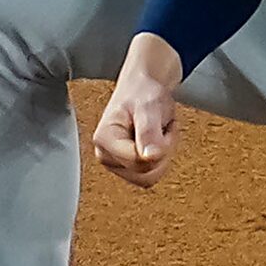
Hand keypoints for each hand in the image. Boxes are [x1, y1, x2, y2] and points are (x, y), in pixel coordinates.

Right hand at [92, 33, 186, 188]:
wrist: (143, 88)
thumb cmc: (142, 93)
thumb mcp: (148, 107)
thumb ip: (148, 132)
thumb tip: (149, 157)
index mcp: (103, 139)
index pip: (137, 162)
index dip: (157, 147)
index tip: (157, 125)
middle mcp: (105, 155)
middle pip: (144, 174)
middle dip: (161, 152)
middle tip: (160, 128)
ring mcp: (115, 164)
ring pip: (149, 177)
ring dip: (162, 156)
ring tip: (157, 134)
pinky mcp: (126, 168)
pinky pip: (150, 175)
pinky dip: (160, 160)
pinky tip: (155, 143)